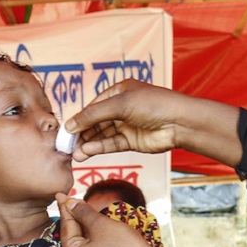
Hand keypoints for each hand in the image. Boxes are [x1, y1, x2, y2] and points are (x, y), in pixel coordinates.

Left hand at [55, 193, 167, 246]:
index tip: (59, 194)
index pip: (67, 226)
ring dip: (85, 226)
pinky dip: (94, 237)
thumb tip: (70, 203)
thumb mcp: (101, 225)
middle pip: (73, 236)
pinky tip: (96, 226)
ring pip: (84, 243)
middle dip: (74, 217)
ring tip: (81, 209)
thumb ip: (84, 213)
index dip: (65, 207)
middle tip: (68, 199)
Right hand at [65, 80, 183, 160]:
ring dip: (88, 144)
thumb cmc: (154, 104)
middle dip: (82, 134)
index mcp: (118, 92)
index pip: (93, 106)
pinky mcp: (132, 141)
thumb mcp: (120, 104)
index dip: (79, 119)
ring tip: (75, 154)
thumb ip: (93, 115)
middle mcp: (121, 108)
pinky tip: (87, 153)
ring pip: (102, 135)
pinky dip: (99, 148)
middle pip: (96, 122)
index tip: (66, 131)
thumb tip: (71, 125)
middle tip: (67, 146)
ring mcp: (126, 125)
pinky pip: (111, 144)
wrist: (180, 122)